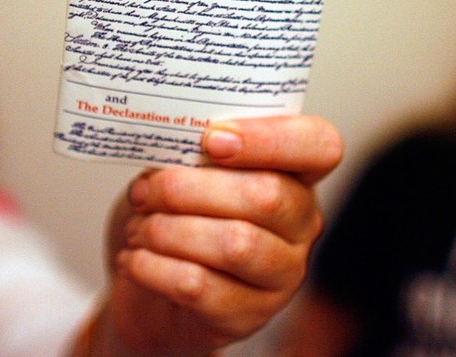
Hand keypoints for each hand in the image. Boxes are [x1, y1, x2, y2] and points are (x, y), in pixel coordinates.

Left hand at [80, 114, 341, 355]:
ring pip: (236, 244)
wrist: (148, 284)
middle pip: (266, 196)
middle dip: (190, 188)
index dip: (270, 139)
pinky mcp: (249, 316)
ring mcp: (282, 274)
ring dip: (170, 231)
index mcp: (296, 174)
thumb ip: (193, 151)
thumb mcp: (184, 169)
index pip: (320, 146)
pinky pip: (201, 287)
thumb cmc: (174, 215)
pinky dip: (155, 268)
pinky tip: (134, 260)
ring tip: (138, 228)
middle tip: (145, 190)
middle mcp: (302, 224)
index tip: (211, 140)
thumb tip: (172, 143)